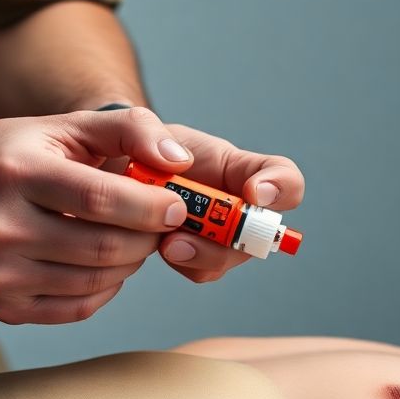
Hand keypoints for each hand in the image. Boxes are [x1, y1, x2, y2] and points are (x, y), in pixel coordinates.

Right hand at [0, 108, 195, 323]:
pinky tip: (103, 267)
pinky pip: (76, 308)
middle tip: (159, 226)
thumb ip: (122, 129)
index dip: (152, 208)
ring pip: (96, 282)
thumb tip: (180, 158)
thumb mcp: (50, 126)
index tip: (176, 207)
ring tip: (131, 241)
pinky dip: (104, 289)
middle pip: (105, 248)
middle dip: (147, 239)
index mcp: (17, 172)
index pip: (102, 199)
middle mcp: (2, 226)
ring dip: (129, 264)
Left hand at [120, 123, 304, 282]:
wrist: (114, 177)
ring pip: (227, 257)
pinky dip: (180, 260)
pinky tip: (156, 243)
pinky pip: (199, 270)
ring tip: (166, 243)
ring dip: (200, 254)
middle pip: (260, 233)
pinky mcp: (195, 257)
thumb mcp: (142, 128)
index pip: (285, 178)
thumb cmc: (140, 150)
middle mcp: (239, 206)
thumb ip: (147, 130)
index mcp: (240, 170)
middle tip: (193, 232)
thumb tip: (176, 162)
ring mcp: (219, 235)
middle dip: (230, 238)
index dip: (281, 188)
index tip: (254, 192)